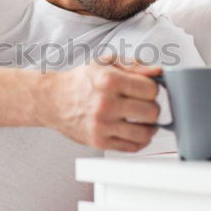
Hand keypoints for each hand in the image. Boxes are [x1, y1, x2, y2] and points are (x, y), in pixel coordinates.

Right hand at [41, 57, 161, 151]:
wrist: (53, 100)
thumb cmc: (80, 81)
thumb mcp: (105, 62)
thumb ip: (134, 65)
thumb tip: (158, 72)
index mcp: (109, 81)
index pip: (151, 90)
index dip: (152, 89)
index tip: (146, 90)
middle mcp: (105, 104)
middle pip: (151, 112)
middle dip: (152, 108)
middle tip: (145, 105)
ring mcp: (102, 125)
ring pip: (145, 134)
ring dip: (149, 127)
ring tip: (143, 121)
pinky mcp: (99, 141)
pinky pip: (132, 147)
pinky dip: (139, 141)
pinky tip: (135, 131)